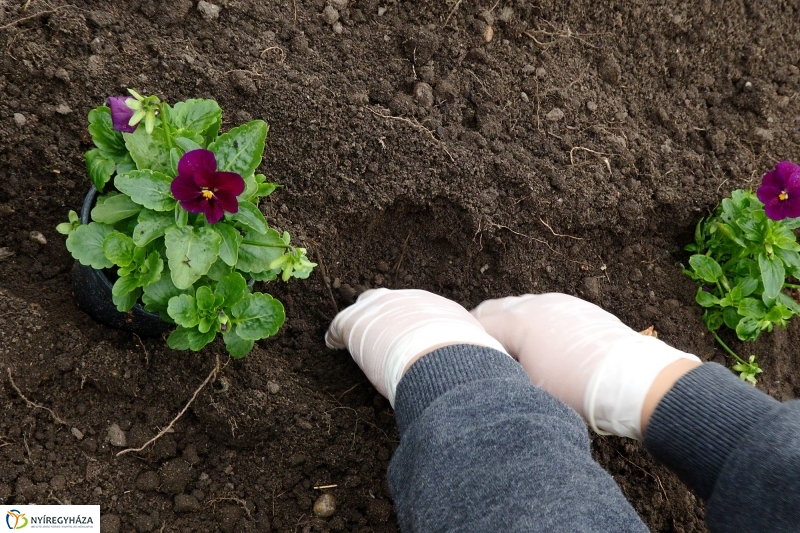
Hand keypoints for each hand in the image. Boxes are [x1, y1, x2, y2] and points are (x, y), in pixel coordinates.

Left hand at [326, 288, 507, 404]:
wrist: (442, 356)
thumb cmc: (465, 365)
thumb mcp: (477, 363)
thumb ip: (478, 371)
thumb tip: (493, 396)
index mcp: (442, 310)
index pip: (425, 311)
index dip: (415, 323)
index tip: (413, 335)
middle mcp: (411, 300)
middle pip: (392, 300)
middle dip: (386, 313)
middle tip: (381, 331)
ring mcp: (382, 307)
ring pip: (366, 307)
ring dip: (361, 323)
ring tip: (355, 335)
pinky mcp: (356, 320)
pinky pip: (340, 325)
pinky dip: (336, 335)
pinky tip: (332, 343)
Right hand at [472, 293, 699, 438]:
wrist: (632, 380)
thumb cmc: (577, 390)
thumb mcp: (528, 389)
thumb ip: (500, 374)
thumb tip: (485, 375)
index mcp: (517, 321)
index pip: (475, 327)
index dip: (462, 343)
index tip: (454, 357)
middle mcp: (534, 304)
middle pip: (494, 309)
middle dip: (481, 327)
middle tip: (473, 349)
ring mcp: (559, 302)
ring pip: (521, 306)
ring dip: (509, 323)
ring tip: (506, 348)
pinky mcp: (580, 308)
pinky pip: (546, 309)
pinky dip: (534, 322)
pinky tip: (539, 343)